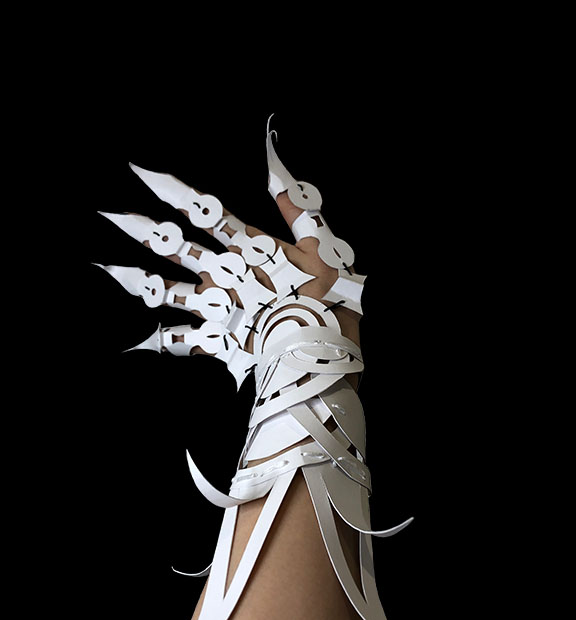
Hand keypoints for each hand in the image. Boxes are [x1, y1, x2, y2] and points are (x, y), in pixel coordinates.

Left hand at [94, 116, 365, 389]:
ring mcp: (214, 304)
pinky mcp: (214, 336)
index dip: (173, 192)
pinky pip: (181, 340)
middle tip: (111, 215)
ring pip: (166, 288)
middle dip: (142, 230)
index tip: (142, 174)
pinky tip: (136, 343)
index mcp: (244, 247)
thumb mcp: (318, 244)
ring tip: (110, 270)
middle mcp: (221, 271)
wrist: (315, 343)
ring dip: (138, 279)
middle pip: (174, 245)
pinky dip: (159, 342)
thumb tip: (276, 167)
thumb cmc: (320, 294)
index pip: (204, 212)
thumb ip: (296, 208)